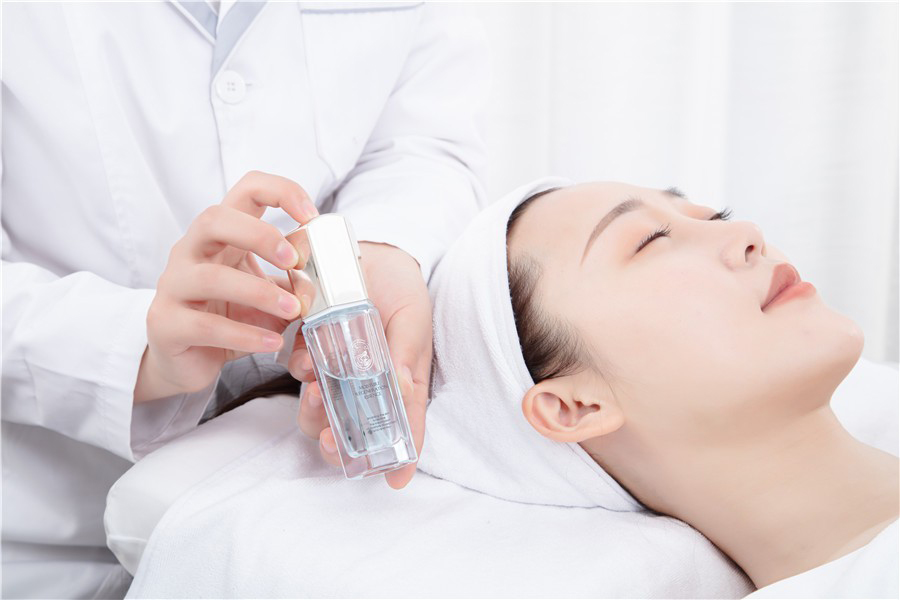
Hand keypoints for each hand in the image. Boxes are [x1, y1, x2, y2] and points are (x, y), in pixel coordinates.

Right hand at [135, 171, 318, 403]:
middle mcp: (190, 251)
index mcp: (220, 235)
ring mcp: (174, 287)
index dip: (280, 192)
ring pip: (211, 278)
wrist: (187, 360)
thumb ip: (293, 280)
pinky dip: (245, 334)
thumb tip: (330, 278)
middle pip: (214, 219)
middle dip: (259, 235)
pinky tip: (272, 342)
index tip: (311, 215)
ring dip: (260, 293)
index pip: (245, 190)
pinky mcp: (167, 324)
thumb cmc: (229, 316)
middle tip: (294, 261)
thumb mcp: (266, 290)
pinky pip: (206, 326)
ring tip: (294, 311)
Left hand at [290, 241, 431, 488]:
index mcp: (397, 383)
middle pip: (347, 430)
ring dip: (311, 410)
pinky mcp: (308, 346)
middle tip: (331, 436)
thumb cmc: (402, 289)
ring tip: (313, 388)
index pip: (397, 430)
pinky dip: (297, 370)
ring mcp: (334, 368)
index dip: (394, 460)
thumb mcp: (413, 318)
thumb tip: (402, 387)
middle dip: (336, 441)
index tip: (393, 480)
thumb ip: (407, 353)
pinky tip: (303, 355)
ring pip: (316, 409)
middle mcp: (363, 383)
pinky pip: (296, 371)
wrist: (371, 250)